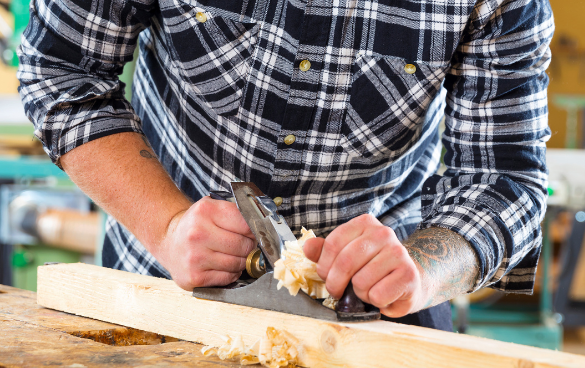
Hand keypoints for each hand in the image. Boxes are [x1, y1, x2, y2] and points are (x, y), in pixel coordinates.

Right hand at [156, 196, 255, 289]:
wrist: (169, 240)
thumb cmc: (196, 225)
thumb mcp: (212, 208)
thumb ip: (236, 213)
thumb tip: (263, 227)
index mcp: (206, 211)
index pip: (246, 224)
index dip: (254, 231)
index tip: (253, 233)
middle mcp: (198, 234)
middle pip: (243, 246)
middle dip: (249, 247)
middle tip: (244, 245)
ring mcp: (195, 257)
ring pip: (237, 263)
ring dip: (241, 261)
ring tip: (232, 255)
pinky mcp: (195, 277)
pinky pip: (228, 277)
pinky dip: (231, 273)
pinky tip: (224, 265)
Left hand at [303, 214, 426, 317]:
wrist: (408, 282)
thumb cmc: (372, 270)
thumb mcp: (346, 256)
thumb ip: (325, 251)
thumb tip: (307, 247)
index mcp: (364, 223)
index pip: (333, 243)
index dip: (324, 266)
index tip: (326, 276)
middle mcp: (383, 233)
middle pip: (345, 261)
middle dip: (336, 283)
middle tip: (338, 291)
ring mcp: (398, 252)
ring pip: (361, 281)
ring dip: (359, 294)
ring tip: (367, 290)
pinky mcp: (408, 274)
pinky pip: (378, 295)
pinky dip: (376, 301)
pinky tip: (382, 295)